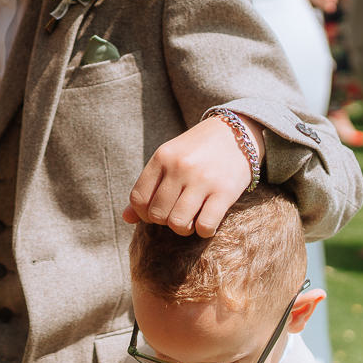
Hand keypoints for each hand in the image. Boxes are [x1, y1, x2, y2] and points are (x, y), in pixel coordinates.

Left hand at [123, 116, 251, 236]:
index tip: (157, 210)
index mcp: (162, 157)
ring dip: (183, 228)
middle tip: (176, 212)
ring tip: (191, 219)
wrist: (236, 132)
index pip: (138, 199)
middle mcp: (180, 167)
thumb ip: (148, 187)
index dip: (143, 213)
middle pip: (157, 215)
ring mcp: (202, 179)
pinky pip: (205, 226)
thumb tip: (126, 219)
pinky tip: (207, 222)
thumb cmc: (197, 150)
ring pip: (178, 223)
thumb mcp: (168, 159)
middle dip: (164, 221)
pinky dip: (204, 231)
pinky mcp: (225, 191)